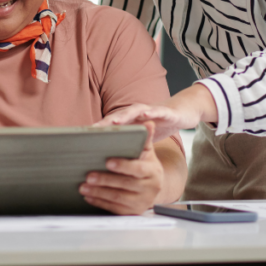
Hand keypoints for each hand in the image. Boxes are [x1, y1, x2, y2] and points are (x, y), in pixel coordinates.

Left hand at [79, 122, 164, 214]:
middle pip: (125, 184)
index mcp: (152, 171)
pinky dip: (100, 202)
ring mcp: (142, 202)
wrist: (153, 186)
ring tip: (83, 186)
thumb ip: (145, 138)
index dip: (122, 166)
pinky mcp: (133, 212)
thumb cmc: (145, 164)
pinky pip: (115, 208)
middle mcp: (150, 188)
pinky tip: (88, 197)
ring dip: (99, 192)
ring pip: (118, 198)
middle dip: (105, 180)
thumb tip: (148, 123)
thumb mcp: (147, 151)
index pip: (137, 169)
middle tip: (88, 176)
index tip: (107, 162)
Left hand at [93, 85, 217, 141]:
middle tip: (93, 130)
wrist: (182, 113)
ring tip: (114, 121)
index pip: (111, 125)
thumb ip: (125, 142)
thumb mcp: (140, 136)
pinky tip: (146, 114)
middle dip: (106, 124)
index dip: (98, 130)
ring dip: (125, 116)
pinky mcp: (167, 112)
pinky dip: (152, 111)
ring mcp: (151, 110)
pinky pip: (159, 111)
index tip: (83, 137)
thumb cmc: (158, 125)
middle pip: (118, 117)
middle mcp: (137, 113)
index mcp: (130, 121)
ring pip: (135, 112)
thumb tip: (105, 155)